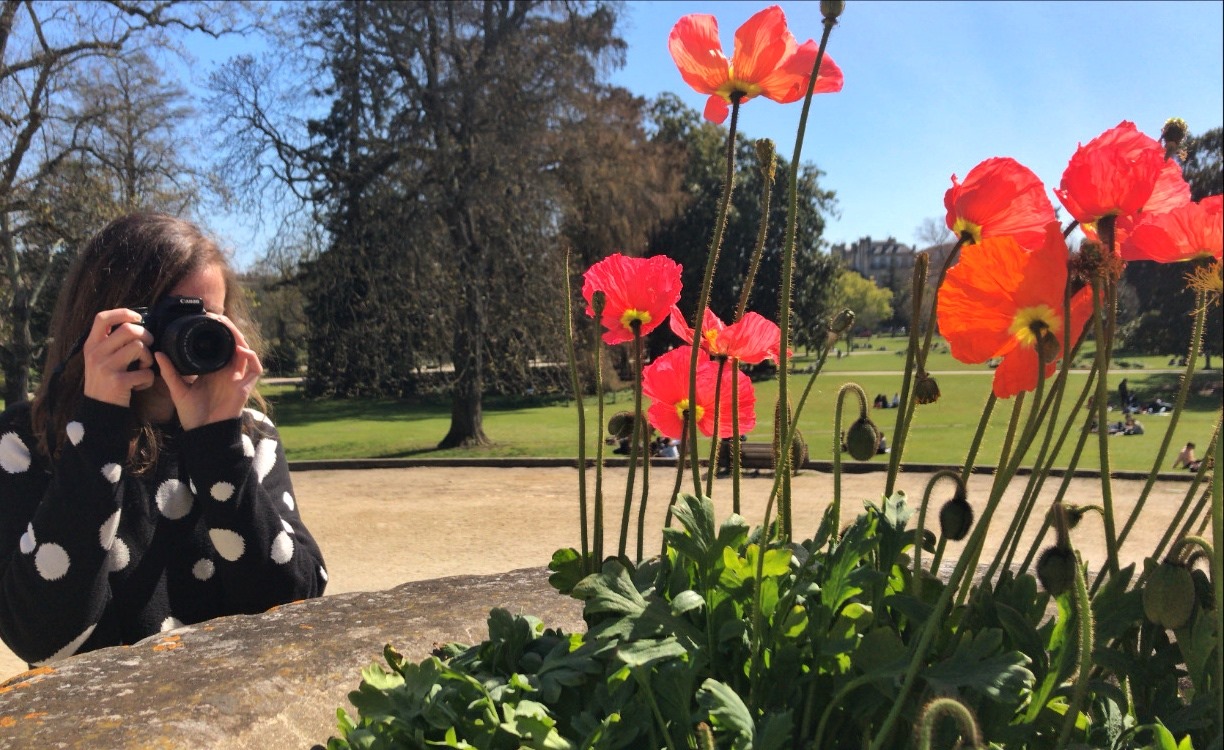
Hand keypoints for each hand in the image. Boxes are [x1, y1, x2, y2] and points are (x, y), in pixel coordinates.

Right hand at [82, 308, 155, 406]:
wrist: (99, 410)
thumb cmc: (105, 381)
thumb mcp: (99, 359)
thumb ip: (110, 342)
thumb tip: (134, 324)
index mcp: (91, 345)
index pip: (102, 318)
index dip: (122, 313)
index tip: (137, 318)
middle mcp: (96, 353)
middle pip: (128, 330)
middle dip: (146, 336)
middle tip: (148, 346)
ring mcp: (105, 367)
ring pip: (139, 347)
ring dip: (148, 358)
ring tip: (143, 368)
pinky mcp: (118, 381)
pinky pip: (145, 372)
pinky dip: (148, 379)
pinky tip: (140, 385)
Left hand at [155, 315, 263, 430]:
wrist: (203, 433)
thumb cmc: (192, 414)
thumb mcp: (177, 389)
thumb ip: (169, 371)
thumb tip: (158, 353)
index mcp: (213, 370)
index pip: (219, 345)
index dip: (217, 330)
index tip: (207, 318)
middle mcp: (228, 371)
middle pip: (234, 343)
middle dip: (229, 328)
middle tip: (217, 316)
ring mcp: (238, 378)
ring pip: (246, 351)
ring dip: (239, 337)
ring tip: (228, 327)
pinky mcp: (246, 386)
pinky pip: (255, 368)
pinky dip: (251, 357)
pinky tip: (241, 349)